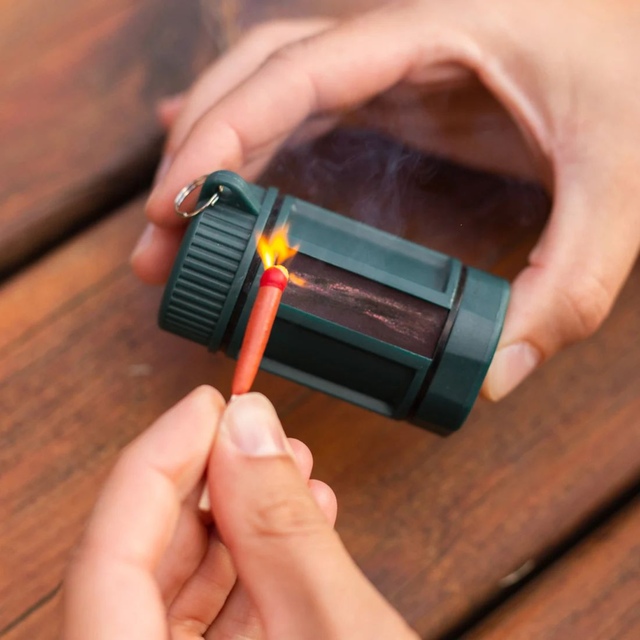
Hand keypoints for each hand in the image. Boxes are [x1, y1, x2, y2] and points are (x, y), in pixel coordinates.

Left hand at [63, 387, 416, 638]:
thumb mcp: (339, 635)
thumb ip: (283, 528)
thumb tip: (248, 428)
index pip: (105, 560)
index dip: (154, 462)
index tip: (208, 406)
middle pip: (137, 568)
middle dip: (205, 484)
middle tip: (256, 435)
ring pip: (172, 590)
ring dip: (234, 519)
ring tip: (289, 473)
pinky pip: (206, 620)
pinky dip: (250, 564)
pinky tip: (295, 525)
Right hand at [132, 1, 639, 399]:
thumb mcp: (618, 185)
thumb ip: (566, 283)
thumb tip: (498, 371)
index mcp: (433, 31)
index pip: (297, 72)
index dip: (221, 130)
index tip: (176, 200)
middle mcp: (395, 38)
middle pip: (257, 75)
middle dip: (194, 148)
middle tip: (160, 237)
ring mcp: (391, 65)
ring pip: (268, 88)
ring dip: (211, 148)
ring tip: (173, 222)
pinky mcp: (396, 94)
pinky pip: (302, 110)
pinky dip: (251, 139)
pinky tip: (223, 175)